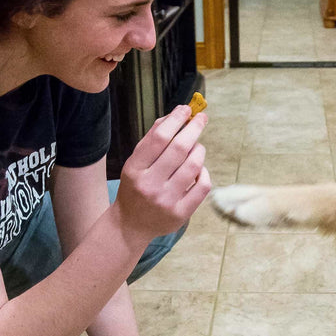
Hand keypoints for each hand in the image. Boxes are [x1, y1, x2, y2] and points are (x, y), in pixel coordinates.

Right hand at [115, 106, 211, 240]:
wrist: (131, 224)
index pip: (159, 138)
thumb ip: (153, 138)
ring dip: (199, 149)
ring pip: (194, 165)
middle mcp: (149, 185)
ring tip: (197, 146)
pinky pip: (202, 185)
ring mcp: (166, 201)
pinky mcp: (180, 214)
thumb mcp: (136, 162)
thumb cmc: (136, 186)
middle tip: (201, 118)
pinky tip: (199, 169)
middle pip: (179, 148)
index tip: (186, 110)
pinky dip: (204, 172)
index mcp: (135, 169)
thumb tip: (176, 115)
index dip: (176, 120)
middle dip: (194, 129)